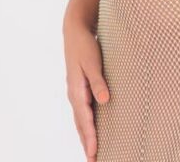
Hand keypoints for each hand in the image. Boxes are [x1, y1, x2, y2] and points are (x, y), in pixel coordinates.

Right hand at [63, 18, 109, 160]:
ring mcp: (76, 93)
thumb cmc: (85, 45)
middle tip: (93, 161)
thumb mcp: (93, 61)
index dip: (90, 137)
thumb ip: (98, 81)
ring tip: (92, 152)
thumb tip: (105, 101)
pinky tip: (92, 129)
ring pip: (81, 120)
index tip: (94, 153)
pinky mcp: (80, 89)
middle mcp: (74, 95)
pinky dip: (87, 124)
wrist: (75, 32)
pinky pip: (83, 112)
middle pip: (80, 125)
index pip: (84, 120)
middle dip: (87, 143)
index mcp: (76, 91)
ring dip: (86, 136)